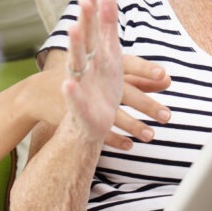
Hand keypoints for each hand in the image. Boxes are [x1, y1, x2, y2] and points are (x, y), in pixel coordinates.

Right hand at [30, 0, 171, 149]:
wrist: (43, 90)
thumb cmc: (88, 79)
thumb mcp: (110, 72)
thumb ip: (140, 77)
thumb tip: (168, 80)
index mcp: (107, 64)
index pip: (130, 65)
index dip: (146, 70)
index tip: (164, 76)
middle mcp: (98, 80)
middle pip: (127, 92)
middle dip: (146, 104)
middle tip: (167, 115)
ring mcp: (87, 98)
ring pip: (115, 114)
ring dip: (133, 125)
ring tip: (150, 136)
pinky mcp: (77, 116)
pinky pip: (98, 130)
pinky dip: (114, 139)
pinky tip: (129, 146)